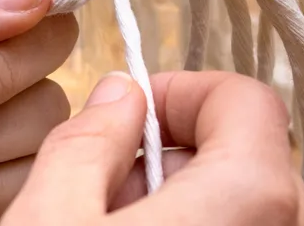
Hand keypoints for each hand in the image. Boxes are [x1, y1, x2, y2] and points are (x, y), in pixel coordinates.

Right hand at [2, 71, 303, 225]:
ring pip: (245, 202)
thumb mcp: (51, 219)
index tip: (128, 115)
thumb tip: (120, 97)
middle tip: (101, 187)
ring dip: (181, 200)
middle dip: (170, 155)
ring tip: (109, 225)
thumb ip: (86, 140)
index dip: (179, 92)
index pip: (243, 97)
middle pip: (244, 153)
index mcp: (253, 194)